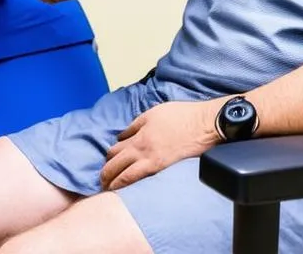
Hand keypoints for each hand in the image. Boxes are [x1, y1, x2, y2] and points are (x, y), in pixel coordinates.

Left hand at [100, 98, 221, 189]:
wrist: (202, 124)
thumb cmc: (180, 116)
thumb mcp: (153, 113)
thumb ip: (136, 125)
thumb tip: (123, 136)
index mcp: (139, 134)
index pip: (116, 148)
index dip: (109, 156)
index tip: (106, 161)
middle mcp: (141, 148)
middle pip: (116, 163)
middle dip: (106, 173)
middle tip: (101, 181)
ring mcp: (151, 161)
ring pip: (125, 175)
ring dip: (114, 182)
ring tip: (108, 189)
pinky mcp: (162, 168)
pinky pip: (139, 178)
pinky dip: (128, 184)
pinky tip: (125, 189)